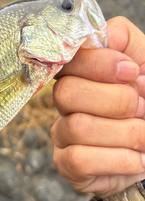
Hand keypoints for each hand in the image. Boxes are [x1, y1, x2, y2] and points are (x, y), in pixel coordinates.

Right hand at [51, 16, 144, 197]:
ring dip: (124, 133)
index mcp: (81, 73)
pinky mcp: (67, 164)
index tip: (132, 72)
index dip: (98, 65)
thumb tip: (106, 35)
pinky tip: (137, 159)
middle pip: (66, 93)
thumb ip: (126, 41)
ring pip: (76, 127)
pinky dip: (117, 160)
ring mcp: (63, 133)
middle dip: (115, 101)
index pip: (68, 60)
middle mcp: (66, 102)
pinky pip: (78, 159)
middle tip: (142, 108)